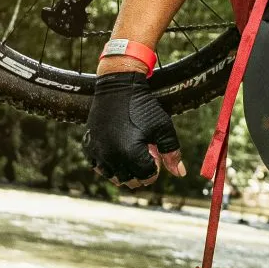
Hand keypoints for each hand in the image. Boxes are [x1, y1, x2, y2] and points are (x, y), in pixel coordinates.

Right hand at [86, 71, 183, 186]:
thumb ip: (172, 152)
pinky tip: (116, 152)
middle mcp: (112, 156)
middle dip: (140, 172)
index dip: (154, 169)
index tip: (154, 156)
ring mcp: (98, 152)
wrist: (118, 87)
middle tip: (143, 155)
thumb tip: (180, 173)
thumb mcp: (162, 128)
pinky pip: (98, 167)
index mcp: (131, 153)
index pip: (146, 177)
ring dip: (124, 171)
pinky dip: (108, 164)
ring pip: (113, 176)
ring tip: (131, 155)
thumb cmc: (143, 107)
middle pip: (129, 180)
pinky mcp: (88, 146)